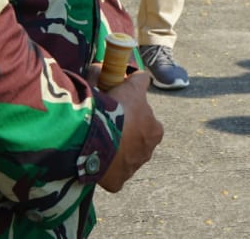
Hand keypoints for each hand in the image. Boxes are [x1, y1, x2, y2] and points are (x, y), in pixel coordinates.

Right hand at [98, 71, 163, 192]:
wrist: (96, 136)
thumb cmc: (115, 108)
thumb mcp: (128, 85)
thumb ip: (133, 76)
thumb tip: (120, 67)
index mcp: (155, 129)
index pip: (145, 118)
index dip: (130, 110)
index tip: (116, 106)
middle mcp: (148, 150)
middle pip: (136, 138)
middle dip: (124, 131)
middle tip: (105, 123)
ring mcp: (133, 167)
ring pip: (124, 156)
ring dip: (115, 150)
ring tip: (97, 141)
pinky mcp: (118, 181)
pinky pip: (111, 174)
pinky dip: (104, 168)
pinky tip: (93, 158)